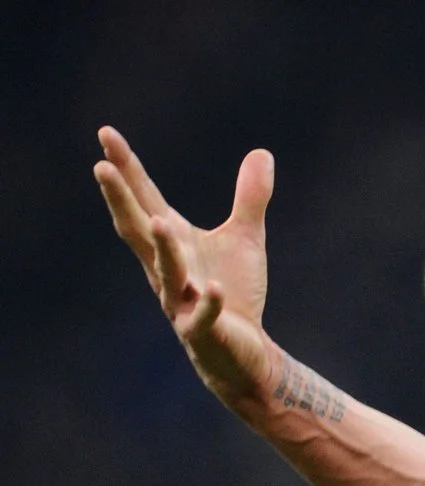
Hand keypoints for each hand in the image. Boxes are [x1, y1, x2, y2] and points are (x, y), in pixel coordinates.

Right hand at [93, 127, 276, 406]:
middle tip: (101, 167)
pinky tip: (213, 289)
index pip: (144, 200)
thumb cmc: (234, 292)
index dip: (126, 169)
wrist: (244, 352)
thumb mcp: (244, 239)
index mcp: (172, 242)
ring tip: (160, 221)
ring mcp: (182, 301)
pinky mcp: (204, 331)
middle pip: (138, 231)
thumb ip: (250, 198)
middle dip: (120, 201)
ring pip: (167, 274)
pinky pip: (204, 316)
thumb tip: (262, 152)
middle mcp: (167, 269)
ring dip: (163, 249)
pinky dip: (208, 303)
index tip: (106, 133)